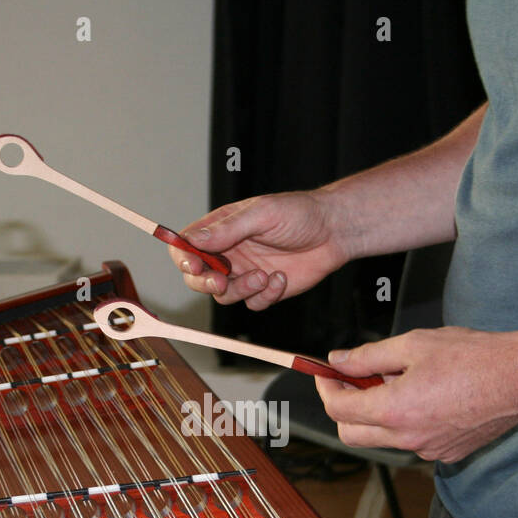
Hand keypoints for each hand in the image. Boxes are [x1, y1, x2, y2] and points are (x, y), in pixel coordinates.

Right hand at [169, 191, 350, 309]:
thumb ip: (227, 229)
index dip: (183, 257)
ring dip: (241, 289)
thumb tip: (193, 239)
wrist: (334, 232)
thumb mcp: (262, 214)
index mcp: (220, 229)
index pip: (185, 245)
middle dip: (206, 282)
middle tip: (222, 281)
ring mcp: (244, 273)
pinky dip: (265, 296)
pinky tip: (281, 277)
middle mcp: (228, 253)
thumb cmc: (299, 214)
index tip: (194, 265)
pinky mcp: (264, 290)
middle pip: (197, 277)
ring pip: (223, 296)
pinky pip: (252, 304)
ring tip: (264, 275)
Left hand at [315, 327, 517, 462]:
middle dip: (343, 407)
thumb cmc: (474, 356)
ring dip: (376, 414)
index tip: (327, 374)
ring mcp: (428, 451)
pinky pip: (412, 441)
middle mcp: (408, 438)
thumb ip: (368, 356)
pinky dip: (405, 422)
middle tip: (352, 380)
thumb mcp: (413, 344)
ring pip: (382, 439)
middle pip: (351, 434)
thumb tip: (338, 361)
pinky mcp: (446, 454)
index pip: (338, 409)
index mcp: (395, 410)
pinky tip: (424, 396)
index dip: (326, 389)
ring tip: (397, 380)